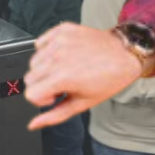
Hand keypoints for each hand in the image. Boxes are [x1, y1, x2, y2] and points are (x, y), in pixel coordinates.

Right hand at [26, 23, 141, 129]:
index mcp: (62, 77)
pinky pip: (41, 42)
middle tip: (64, 83)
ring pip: (33, 61)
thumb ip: (54, 116)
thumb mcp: (82, 103)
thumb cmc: (110, 79)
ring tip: (66, 68)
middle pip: (29, 78)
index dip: (42, 99)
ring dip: (46, 68)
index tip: (56, 96)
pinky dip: (48, 50)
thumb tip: (34, 124)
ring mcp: (59, 41)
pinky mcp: (62, 30)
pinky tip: (65, 55)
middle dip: (43, 85)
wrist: (125, 54)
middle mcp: (57, 57)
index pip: (30, 93)